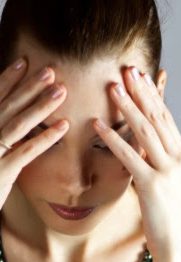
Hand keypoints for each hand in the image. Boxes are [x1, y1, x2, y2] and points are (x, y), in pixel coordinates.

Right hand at [0, 58, 68, 210]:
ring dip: (41, 107)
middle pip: (9, 106)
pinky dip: (46, 137)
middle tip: (50, 71)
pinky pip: (27, 151)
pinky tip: (65, 127)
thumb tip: (10, 114)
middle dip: (30, 87)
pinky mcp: (3, 170)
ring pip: (20, 124)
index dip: (9, 79)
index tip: (25, 62)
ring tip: (61, 92)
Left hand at [92, 67, 180, 261]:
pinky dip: (113, 139)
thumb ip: (160, 161)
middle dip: (141, 92)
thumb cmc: (172, 214)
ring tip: (112, 87)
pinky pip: (129, 156)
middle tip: (127, 70)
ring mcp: (167, 171)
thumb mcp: (173, 182)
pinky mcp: (152, 185)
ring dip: (128, 107)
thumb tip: (144, 147)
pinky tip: (98, 125)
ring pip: (146, 131)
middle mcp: (178, 158)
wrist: (179, 243)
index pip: (167, 118)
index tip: (141, 77)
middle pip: (158, 118)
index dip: (153, 95)